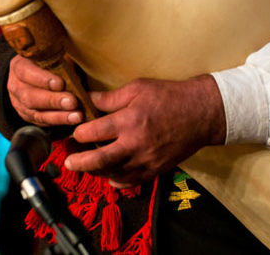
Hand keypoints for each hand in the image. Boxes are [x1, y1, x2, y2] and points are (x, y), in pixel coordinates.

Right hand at [7, 56, 82, 126]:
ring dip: (58, 116)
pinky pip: (42, 121)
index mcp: (19, 66)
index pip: (25, 72)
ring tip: (76, 115)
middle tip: (72, 102)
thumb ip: (61, 62)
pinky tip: (72, 119)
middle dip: (53, 100)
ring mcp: (19, 103)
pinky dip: (58, 121)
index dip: (42, 79)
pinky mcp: (28, 116)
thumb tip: (76, 74)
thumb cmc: (46, 62)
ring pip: (36, 113)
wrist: (34, 75)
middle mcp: (16, 86)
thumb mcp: (51, 56)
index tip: (60, 83)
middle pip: (30, 96)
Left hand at [64, 74, 225, 187]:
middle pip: (99, 159)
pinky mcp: (156, 169)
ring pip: (114, 173)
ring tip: (86, 167)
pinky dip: (118, 181)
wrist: (201, 113)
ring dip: (97, 172)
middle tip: (68, 163)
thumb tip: (87, 99)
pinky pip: (132, 181)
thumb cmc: (168, 96)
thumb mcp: (138, 88)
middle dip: (80, 162)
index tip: (74, 132)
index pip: (94, 132)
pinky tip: (110, 176)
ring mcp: (146, 159)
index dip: (79, 133)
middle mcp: (135, 143)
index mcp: (128, 121)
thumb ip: (110, 97)